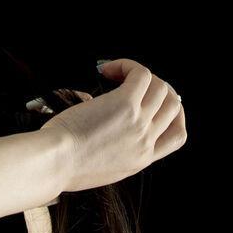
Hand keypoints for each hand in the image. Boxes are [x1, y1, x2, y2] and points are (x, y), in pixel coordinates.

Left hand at [43, 58, 185, 194]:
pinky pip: (140, 73)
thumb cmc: (64, 165)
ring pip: (161, 87)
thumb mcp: (100, 167)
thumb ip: (113, 147)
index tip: (155, 104)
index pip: (177, 136)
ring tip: (114, 75)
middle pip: (173, 105)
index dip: (172, 115)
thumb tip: (101, 112)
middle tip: (132, 82)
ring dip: (140, 74)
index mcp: (141, 161)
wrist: (55, 165)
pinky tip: (106, 70)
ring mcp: (139, 123)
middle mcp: (145, 143)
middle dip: (158, 88)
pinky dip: (126, 65)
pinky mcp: (126, 105)